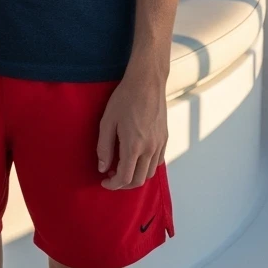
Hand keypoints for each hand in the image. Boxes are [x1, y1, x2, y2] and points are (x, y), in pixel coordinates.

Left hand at [96, 68, 167, 189]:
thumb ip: (104, 147)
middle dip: (123, 184)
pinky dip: (146, 167)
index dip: (113, 184)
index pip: (124, 178)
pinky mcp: (165, 139)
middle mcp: (150, 149)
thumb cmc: (124, 99)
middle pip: (138, 180)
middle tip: (111, 176)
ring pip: (149, 173)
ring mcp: (160, 144)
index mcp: (133, 146)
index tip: (103, 181)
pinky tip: (136, 157)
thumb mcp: (107, 122)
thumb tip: (102, 168)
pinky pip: (157, 162)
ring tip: (122, 167)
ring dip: (135, 176)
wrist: (147, 83)